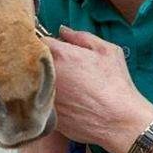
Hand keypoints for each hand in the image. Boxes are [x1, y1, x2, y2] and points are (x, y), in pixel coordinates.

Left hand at [44, 26, 152, 152]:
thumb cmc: (116, 84)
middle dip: (43, 61)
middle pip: (33, 61)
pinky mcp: (44, 115)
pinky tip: (67, 103)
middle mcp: (46, 74)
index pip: (38, 39)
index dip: (47, 43)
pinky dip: (48, 100)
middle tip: (62, 68)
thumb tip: (63, 31)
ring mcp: (43, 96)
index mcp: (59, 54)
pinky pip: (40, 102)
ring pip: (35, 83)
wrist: (119, 122)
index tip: (56, 49)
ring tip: (67, 87)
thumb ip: (81, 37)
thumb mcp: (107, 51)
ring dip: (44, 81)